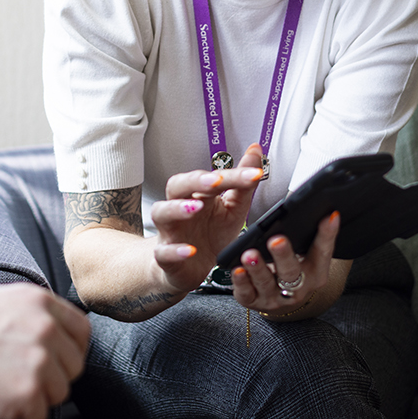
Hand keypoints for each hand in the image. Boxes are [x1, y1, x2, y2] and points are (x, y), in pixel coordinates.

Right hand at [0, 284, 90, 418]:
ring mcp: (40, 361)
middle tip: (16, 378)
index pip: (81, 331)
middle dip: (51, 378)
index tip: (56, 362)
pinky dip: (16, 416)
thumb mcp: (0, 303)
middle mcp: (47, 328)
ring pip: (59, 393)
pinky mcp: (28, 392)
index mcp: (41, 302)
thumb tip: (55, 337)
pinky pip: (37, 416)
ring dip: (34, 398)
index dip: (69, 351)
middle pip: (74, 366)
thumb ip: (33, 317)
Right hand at [148, 143, 267, 291]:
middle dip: (195, 180)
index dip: (233, 175)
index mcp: (198, 194)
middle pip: (177, 185)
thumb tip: (255, 150)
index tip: (254, 174)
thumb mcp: (233, 210)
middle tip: (215, 181)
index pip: (212, 178)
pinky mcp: (165, 256)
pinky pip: (164, 252)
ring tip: (195, 207)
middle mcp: (180, 208)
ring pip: (161, 212)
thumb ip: (243, 183)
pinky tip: (190, 250)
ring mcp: (170, 231)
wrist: (190, 267)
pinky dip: (175, 251)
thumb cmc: (210, 234)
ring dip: (177, 208)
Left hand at [230, 210, 338, 313]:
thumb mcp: (307, 255)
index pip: (323, 252)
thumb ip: (310, 235)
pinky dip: (241, 281)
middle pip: (291, 271)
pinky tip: (237, 270)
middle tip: (276, 240)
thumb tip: (319, 207)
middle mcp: (297, 288)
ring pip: (266, 283)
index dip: (327, 234)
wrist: (280, 300)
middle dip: (284, 255)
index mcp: (315, 273)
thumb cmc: (293, 269)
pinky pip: (246, 293)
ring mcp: (275, 297)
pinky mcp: (253, 301)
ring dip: (258, 268)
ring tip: (250, 254)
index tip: (329, 216)